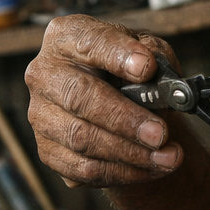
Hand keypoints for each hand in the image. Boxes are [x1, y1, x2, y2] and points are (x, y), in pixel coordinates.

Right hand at [24, 15, 183, 186]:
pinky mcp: (47, 150)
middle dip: (124, 119)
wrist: (119, 107)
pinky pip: (83, 168)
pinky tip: (149, 168)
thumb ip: (155, 56)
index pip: (89, 42)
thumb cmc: (129, 74)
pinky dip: (121, 172)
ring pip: (81, 138)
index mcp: (67, 36)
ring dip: (130, 153)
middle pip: (79, 97)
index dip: (118, 55)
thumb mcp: (147, 53)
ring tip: (168, 156)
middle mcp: (45, 73)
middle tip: (159, 133)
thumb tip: (157, 75)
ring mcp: (41, 114)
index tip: (147, 68)